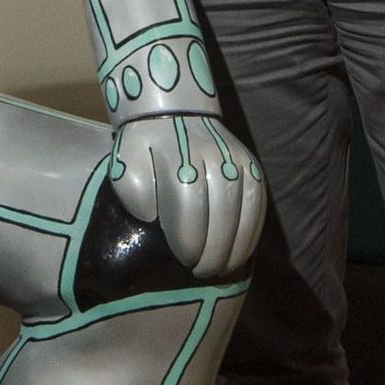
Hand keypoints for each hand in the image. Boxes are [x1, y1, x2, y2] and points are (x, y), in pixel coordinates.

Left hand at [104, 110, 261, 279]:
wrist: (174, 111)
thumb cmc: (146, 147)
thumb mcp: (126, 163)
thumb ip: (133, 190)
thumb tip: (151, 217)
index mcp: (176, 155)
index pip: (188, 202)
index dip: (188, 237)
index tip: (183, 260)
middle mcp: (211, 156)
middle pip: (220, 209)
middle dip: (213, 249)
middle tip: (202, 272)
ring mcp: (236, 159)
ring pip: (243, 208)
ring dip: (234, 246)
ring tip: (221, 270)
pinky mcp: (251, 165)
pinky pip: (258, 203)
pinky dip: (251, 232)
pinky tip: (240, 254)